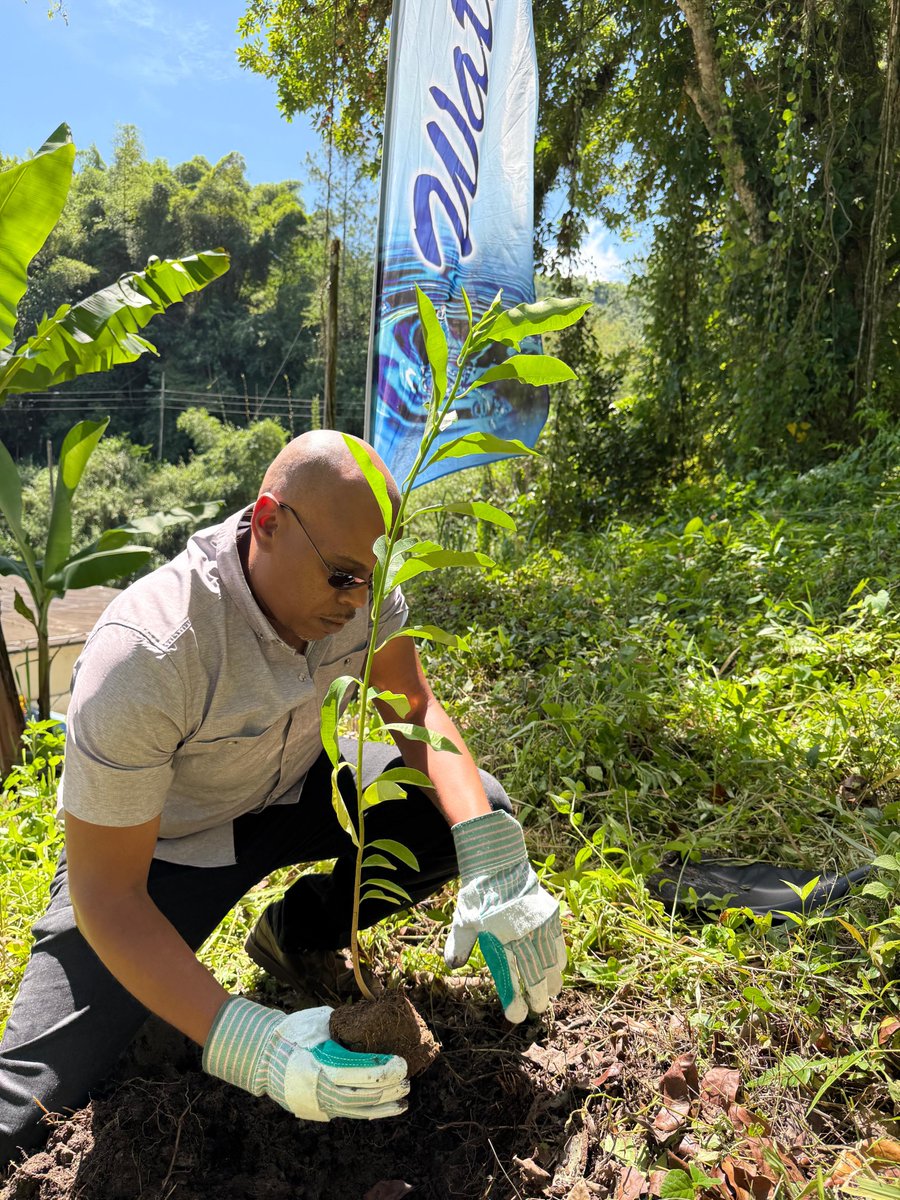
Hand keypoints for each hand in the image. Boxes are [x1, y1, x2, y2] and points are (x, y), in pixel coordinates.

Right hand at [204, 998, 408, 1120]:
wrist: (264, 1056)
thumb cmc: (295, 1032)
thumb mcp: (318, 1022)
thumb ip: (344, 1025)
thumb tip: (375, 1019)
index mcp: (316, 1062)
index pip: (354, 1071)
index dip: (380, 1070)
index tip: (401, 1064)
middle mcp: (317, 1087)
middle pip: (358, 1094)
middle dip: (387, 1090)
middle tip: (408, 1081)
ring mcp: (316, 1102)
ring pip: (355, 1110)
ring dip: (382, 1106)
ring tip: (403, 1102)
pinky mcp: (318, 1109)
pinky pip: (348, 1113)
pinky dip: (369, 1112)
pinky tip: (386, 1110)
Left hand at [444, 809, 565, 1022]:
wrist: (498, 862)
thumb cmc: (477, 894)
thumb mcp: (463, 920)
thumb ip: (459, 945)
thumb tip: (451, 966)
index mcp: (499, 940)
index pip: (510, 978)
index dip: (514, 1000)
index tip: (516, 1015)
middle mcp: (521, 936)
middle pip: (536, 975)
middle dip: (539, 996)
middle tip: (538, 1008)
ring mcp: (538, 925)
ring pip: (551, 961)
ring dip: (552, 980)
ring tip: (551, 992)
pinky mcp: (549, 914)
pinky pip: (558, 942)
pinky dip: (560, 958)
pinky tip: (558, 967)